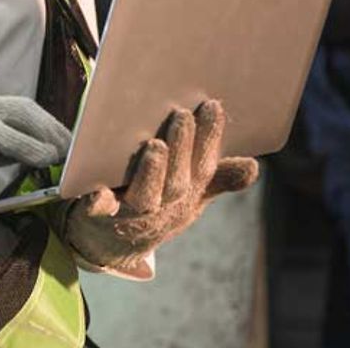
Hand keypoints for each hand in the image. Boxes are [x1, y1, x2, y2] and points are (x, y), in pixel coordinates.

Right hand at [0, 94, 69, 210]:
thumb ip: (0, 150)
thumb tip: (37, 156)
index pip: (19, 106)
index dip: (46, 122)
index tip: (64, 141)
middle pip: (21, 106)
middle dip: (50, 127)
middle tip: (69, 149)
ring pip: (13, 117)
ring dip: (42, 136)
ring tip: (59, 156)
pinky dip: (23, 146)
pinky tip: (39, 159)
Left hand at [60, 100, 257, 275]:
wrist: (110, 244)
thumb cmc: (156, 207)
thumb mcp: (190, 195)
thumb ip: (217, 178)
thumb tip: (253, 167)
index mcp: (186, 198)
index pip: (203, 169)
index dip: (209, 139)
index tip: (212, 106)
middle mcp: (161, 209)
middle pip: (176, 183)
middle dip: (182, 149)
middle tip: (182, 116)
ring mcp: (128, 215)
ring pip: (144, 198)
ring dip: (152, 174)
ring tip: (155, 146)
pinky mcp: (95, 216)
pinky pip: (98, 211)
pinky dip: (99, 202)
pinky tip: (99, 191)